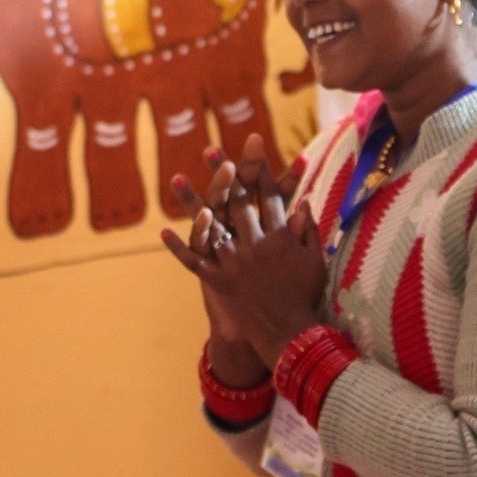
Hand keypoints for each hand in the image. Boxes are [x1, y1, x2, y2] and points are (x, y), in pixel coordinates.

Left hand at [160, 142, 328, 366]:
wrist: (289, 334)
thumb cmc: (304, 297)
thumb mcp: (314, 262)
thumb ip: (307, 231)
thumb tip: (302, 203)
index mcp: (280, 236)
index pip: (268, 193)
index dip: (260, 166)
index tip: (253, 142)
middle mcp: (255, 243)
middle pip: (237, 200)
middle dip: (224, 172)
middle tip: (211, 148)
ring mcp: (234, 262)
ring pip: (209, 224)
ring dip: (190, 201)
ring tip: (175, 178)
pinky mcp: (219, 281)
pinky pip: (195, 261)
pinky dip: (179, 247)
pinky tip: (163, 230)